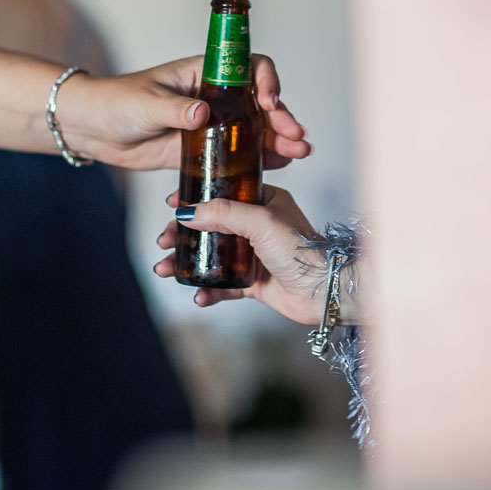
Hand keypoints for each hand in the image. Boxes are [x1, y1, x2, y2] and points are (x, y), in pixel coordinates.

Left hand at [58, 55, 310, 170]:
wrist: (93, 128)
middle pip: (258, 102)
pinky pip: (236, 154)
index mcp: (203, 74)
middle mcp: (214, 97)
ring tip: (299, 152)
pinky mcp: (203, 150)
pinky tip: (279, 166)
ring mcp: (211, 124)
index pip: (247, 67)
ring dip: (278, 139)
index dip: (265, 81)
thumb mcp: (146, 103)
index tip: (268, 101)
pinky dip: (259, 159)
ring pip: (253, 129)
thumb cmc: (116, 103)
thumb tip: (202, 113)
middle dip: (281, 117)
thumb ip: (175, 109)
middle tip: (295, 135)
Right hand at [154, 185, 328, 323]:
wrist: (326, 290)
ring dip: (187, 263)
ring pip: (211, 256)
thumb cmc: (303, 250)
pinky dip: (208, 290)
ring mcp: (254, 254)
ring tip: (165, 270)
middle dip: (182, 235)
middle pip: (210, 226)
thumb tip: (188, 212)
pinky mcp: (254, 281)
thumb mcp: (261, 221)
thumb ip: (224, 212)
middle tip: (164, 241)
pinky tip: (198, 296)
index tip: (172, 205)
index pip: (222, 193)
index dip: (195, 199)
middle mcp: (257, 226)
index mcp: (263, 201)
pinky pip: (224, 285)